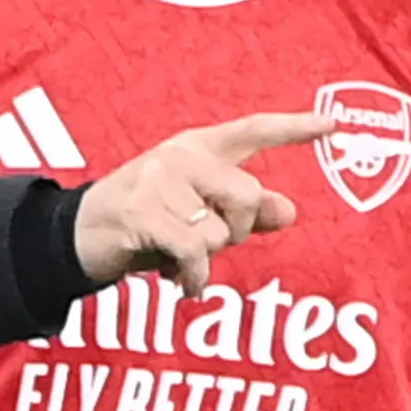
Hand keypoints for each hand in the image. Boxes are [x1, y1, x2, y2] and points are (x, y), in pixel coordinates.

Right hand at [71, 110, 327, 293]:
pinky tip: (183, 286)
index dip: (293, 128)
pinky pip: (193, 251)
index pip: (252, 131)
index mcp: (198, 148)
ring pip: (217, 231)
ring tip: (177, 260)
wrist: (78, 237)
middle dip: (234, 232)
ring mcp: (158, 179)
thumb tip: (289, 211)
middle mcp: (180, 155)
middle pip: (245, 196)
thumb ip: (244, 212)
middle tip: (205, 244)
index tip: (332, 125)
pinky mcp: (142, 210)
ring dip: (204, 259)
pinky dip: (194, 277)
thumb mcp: (196, 213)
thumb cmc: (144, 223)